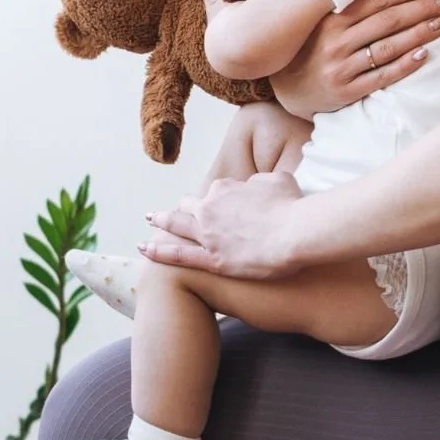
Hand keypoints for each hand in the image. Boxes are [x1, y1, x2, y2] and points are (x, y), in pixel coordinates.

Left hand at [142, 172, 304, 277]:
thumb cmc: (293, 205)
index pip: (217, 191)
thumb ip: (261, 182)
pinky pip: (178, 255)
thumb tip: (255, 186)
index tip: (226, 205)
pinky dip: (158, 252)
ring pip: (176, 224)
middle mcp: (210, 208)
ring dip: (161, 220)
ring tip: (150, 220)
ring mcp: (207, 234)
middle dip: (184, 205)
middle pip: (190, 204)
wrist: (296, 232)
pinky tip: (143, 250)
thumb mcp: (278, 180)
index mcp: (226, 188)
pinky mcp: (212, 259)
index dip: (221, 199)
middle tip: (179, 208)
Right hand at [269, 0, 439, 116]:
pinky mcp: (346, 91)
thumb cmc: (312, 48)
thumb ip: (347, 4)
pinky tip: (423, 55)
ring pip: (388, 47)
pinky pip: (382, 77)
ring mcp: (341, 67)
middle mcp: (336, 41)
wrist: (286, 88)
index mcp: (331, 18)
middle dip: (421, 9)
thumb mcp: (321, 21)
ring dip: (419, 34)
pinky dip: (405, 65)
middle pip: (388, 20)